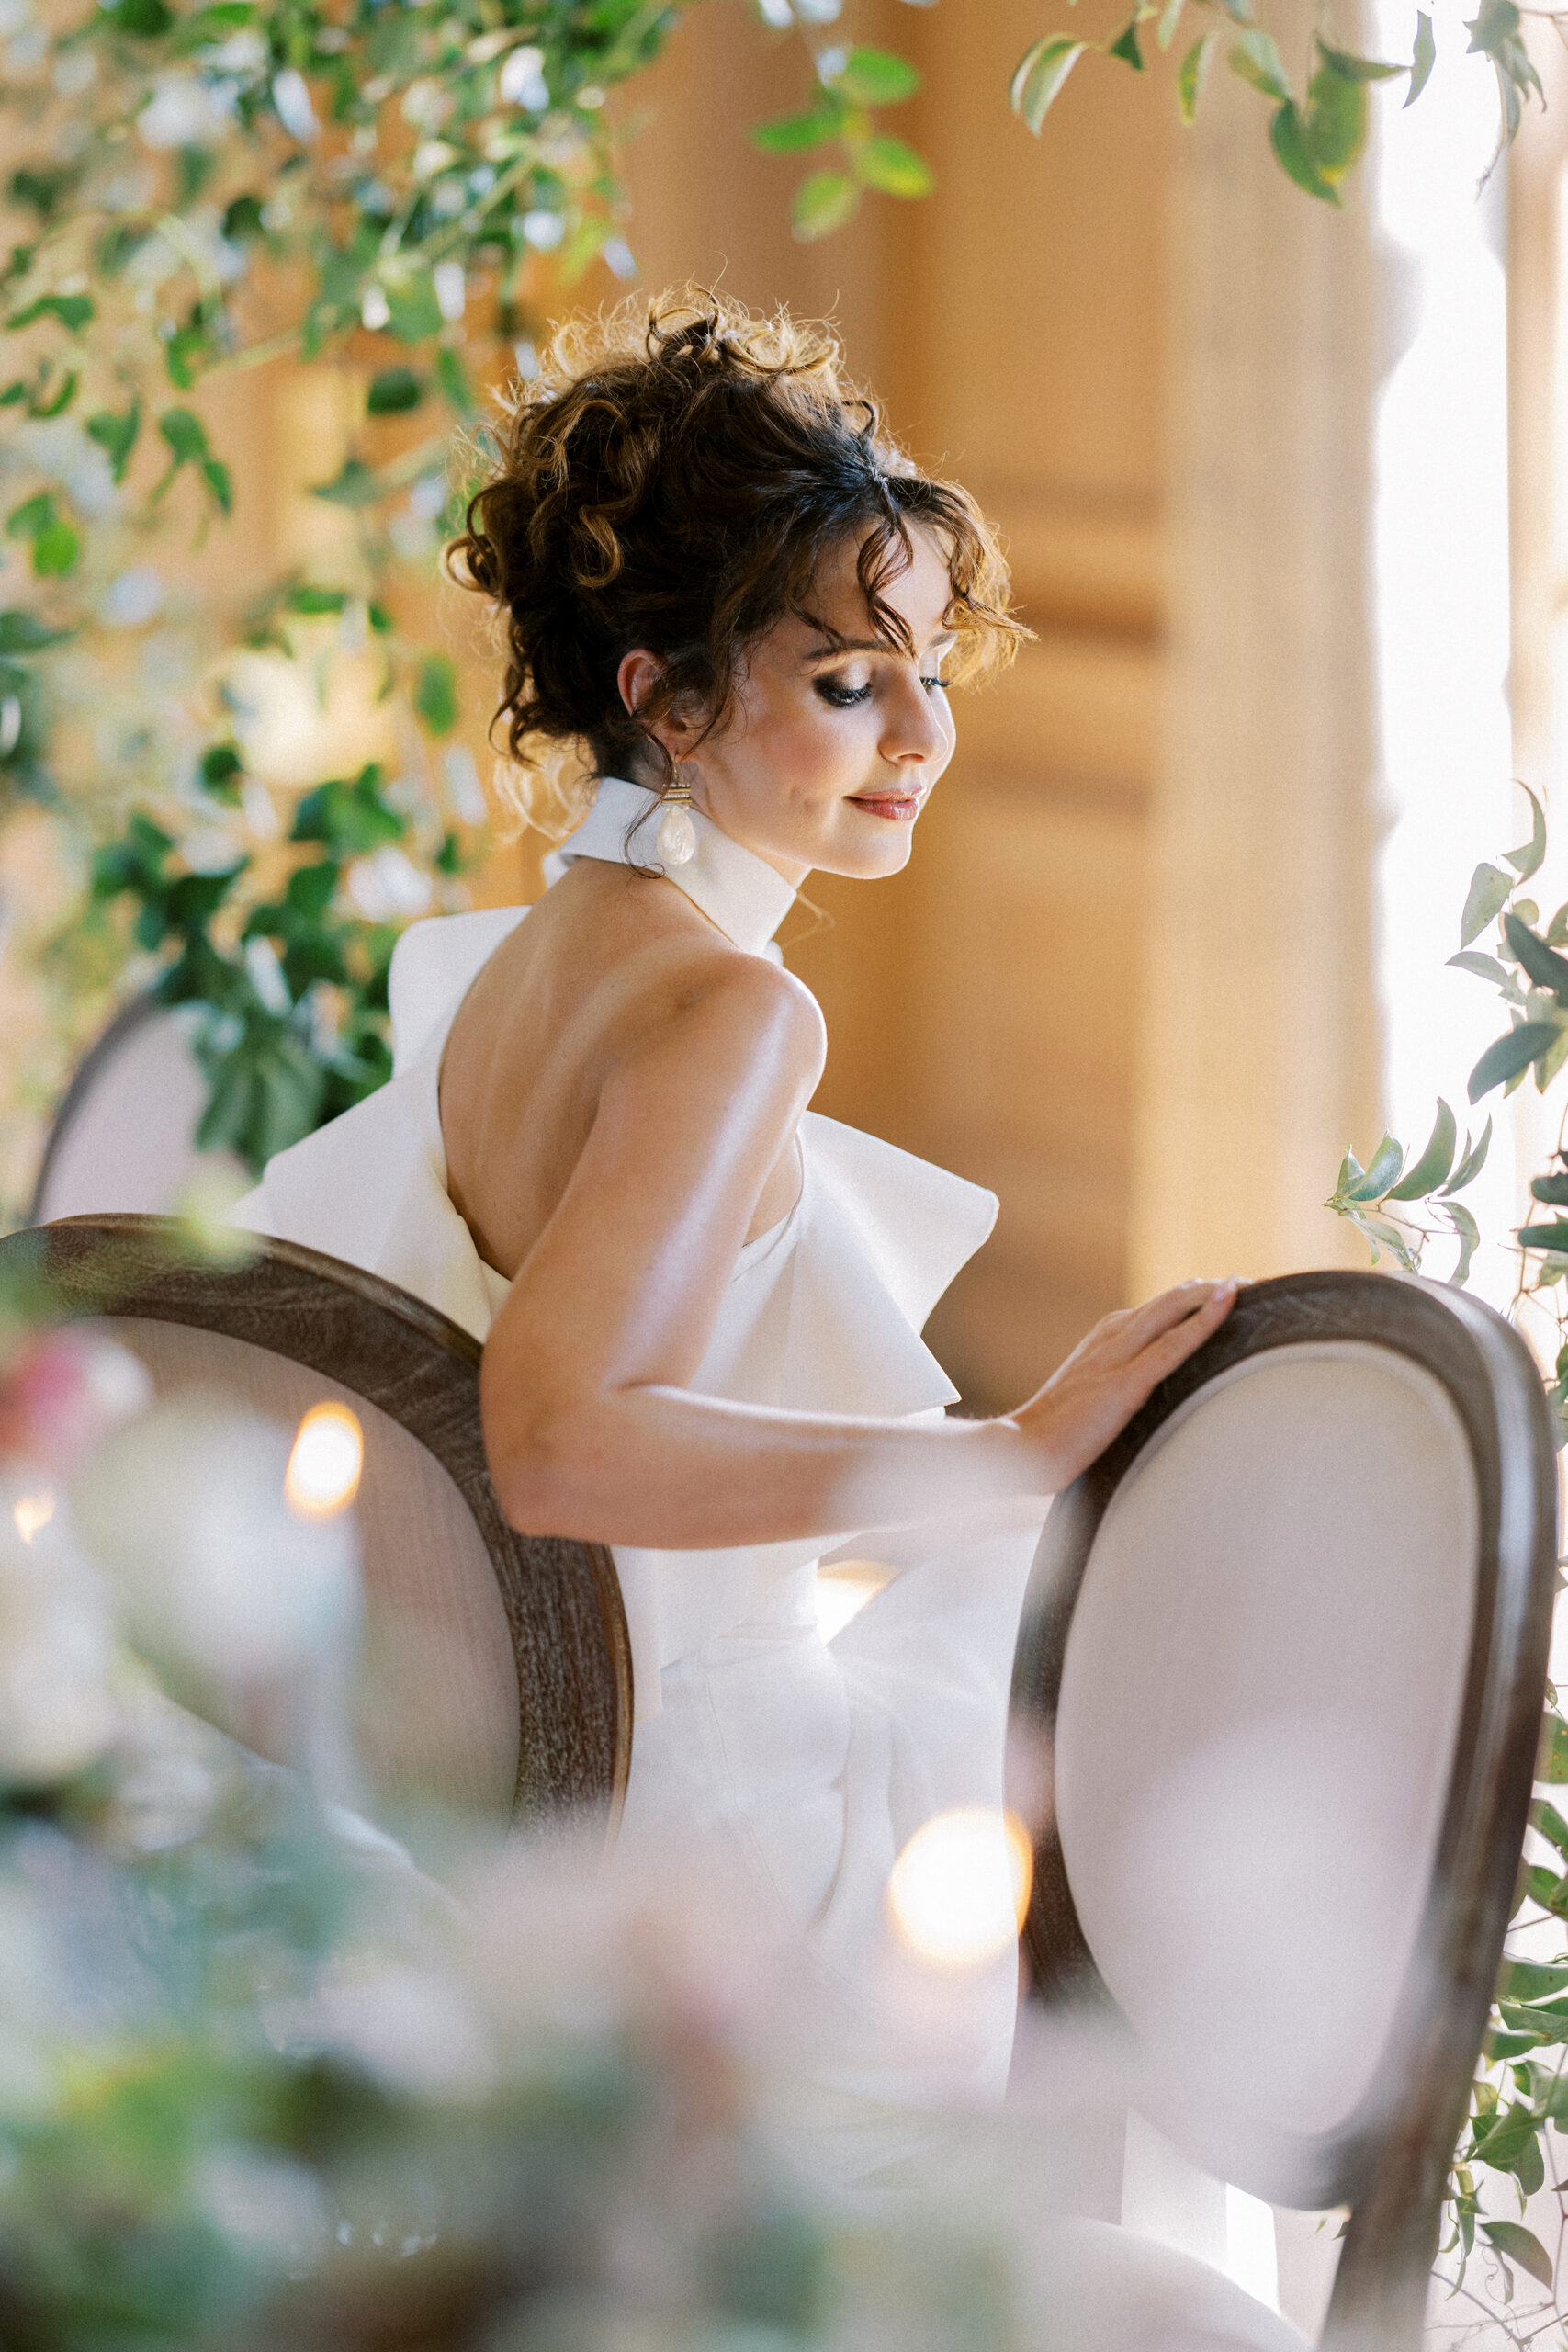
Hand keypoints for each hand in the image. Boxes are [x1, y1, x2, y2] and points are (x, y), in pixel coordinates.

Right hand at [1007, 1277, 1240, 1493]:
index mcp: (1102, 1340)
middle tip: (1249, 1285)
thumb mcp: (1089, 1401)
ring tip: (1248, 1284)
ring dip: (1212, 1294)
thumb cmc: (1051, 1436)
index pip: (1156, 1310)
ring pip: (1172, 1311)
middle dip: (1210, 1290)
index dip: (1192, 1300)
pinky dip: (1204, 1320)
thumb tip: (1144, 1398)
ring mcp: (1116, 1359)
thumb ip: (1115, 1388)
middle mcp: (1110, 1338)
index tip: (1226, 1296)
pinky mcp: (1124, 1385)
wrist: (1021, 1451)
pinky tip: (1228, 1300)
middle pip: (1168, 1301)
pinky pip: (1172, 1345)